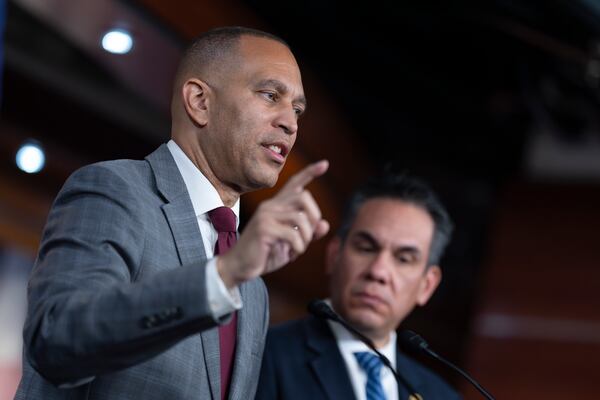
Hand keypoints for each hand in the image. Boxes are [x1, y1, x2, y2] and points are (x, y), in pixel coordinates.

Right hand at [217, 160, 329, 287]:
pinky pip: (293, 234)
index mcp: (276, 206)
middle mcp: (270, 206)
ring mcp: (265, 216)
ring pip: (301, 217)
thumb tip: (325, 224)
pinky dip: (298, 247)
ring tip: (299, 249)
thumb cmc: (264, 254)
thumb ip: (307, 233)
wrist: (238, 267)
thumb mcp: (290, 244)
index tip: (325, 164)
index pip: (294, 183)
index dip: (310, 173)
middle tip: (310, 235)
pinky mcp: (263, 229)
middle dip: (315, 216)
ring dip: (306, 237)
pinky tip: (292, 255)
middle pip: (304, 196)